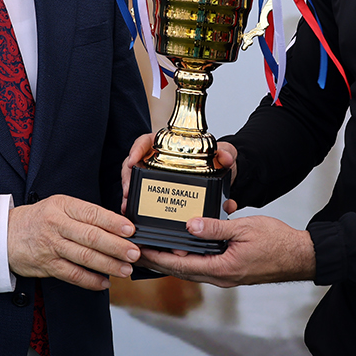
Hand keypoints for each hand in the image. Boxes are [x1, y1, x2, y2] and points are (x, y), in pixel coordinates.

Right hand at [8, 195, 138, 290]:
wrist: (4, 234)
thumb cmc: (39, 219)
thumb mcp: (59, 206)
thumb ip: (84, 215)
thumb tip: (118, 226)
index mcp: (62, 206)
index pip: (92, 213)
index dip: (113, 222)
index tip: (131, 230)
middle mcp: (56, 225)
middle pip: (91, 237)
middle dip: (116, 246)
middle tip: (134, 253)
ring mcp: (51, 246)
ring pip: (84, 257)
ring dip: (108, 265)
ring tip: (125, 269)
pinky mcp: (47, 265)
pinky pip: (72, 275)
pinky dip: (90, 280)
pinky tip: (104, 282)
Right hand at [120, 135, 238, 214]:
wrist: (226, 177)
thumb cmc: (220, 160)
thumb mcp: (225, 153)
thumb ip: (227, 153)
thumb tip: (224, 157)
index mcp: (170, 143)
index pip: (146, 140)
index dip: (136, 148)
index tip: (133, 159)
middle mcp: (160, 158)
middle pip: (135, 163)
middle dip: (128, 177)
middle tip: (127, 190)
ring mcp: (158, 175)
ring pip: (137, 181)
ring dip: (130, 193)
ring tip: (128, 206)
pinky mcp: (162, 191)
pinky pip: (147, 196)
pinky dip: (140, 205)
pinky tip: (136, 214)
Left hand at [137, 214, 313, 286]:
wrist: (301, 256)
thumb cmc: (277, 242)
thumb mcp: (244, 229)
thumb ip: (216, 228)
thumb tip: (190, 226)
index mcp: (222, 269)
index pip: (180, 265)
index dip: (158, 258)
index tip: (140, 251)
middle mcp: (221, 278)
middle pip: (181, 271)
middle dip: (158, 261)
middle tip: (137, 251)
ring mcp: (226, 277)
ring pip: (192, 270)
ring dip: (172, 261)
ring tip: (153, 250)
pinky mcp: (231, 272)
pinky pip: (204, 267)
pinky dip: (188, 260)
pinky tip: (182, 250)